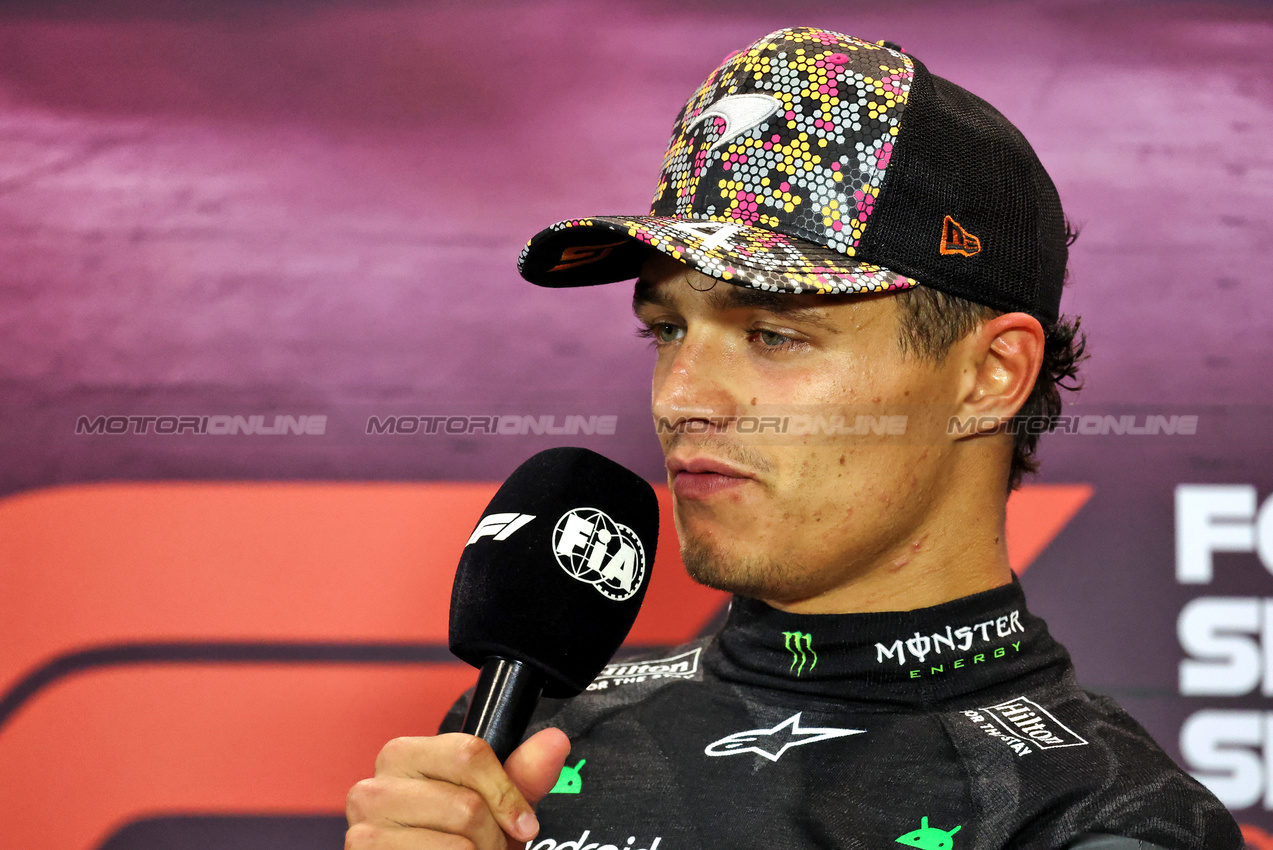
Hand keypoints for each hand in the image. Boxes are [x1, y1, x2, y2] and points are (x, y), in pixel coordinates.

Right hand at [346, 727, 570, 848]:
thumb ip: (524, 775)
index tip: (522, 822)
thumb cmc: (457, 840)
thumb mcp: (495, 806)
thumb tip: (554, 742)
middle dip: (491, 837)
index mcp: (404, 755)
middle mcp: (375, 786)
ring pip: (456, 843)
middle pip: (466, 805)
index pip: (468, 754)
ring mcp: (365, 826)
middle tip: (487, 847)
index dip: (506, 794)